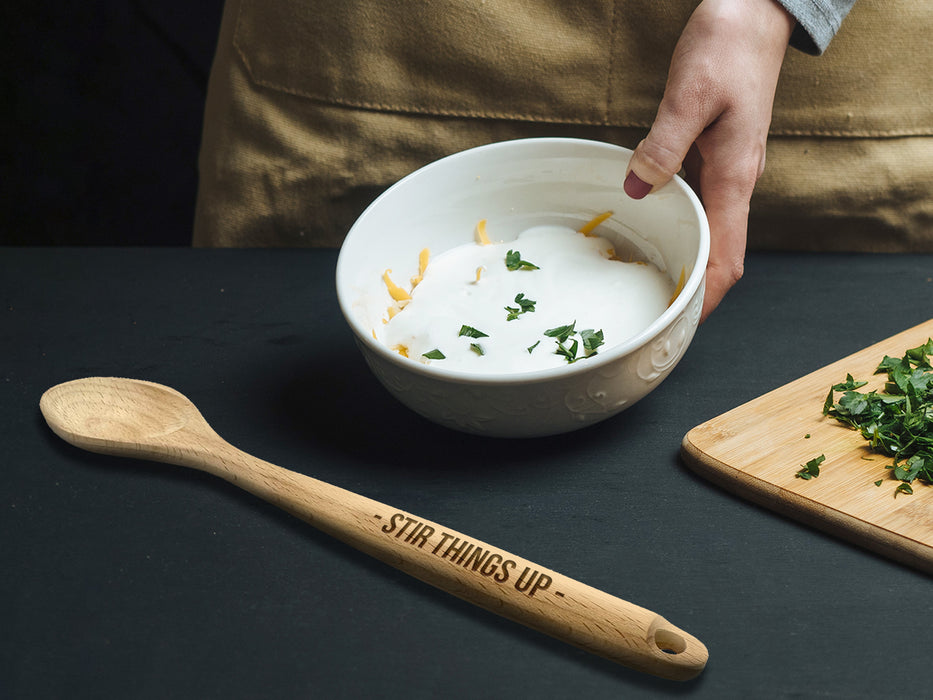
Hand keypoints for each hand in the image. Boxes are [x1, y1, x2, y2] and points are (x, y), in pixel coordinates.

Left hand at [624, 0, 794, 320]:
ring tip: (654, 287)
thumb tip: (636, 190)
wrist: (755, 12)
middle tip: (658, 317)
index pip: (728, 257)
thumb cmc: (728, 46)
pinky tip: (656, 231)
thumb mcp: (689, 95)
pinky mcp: (717, 157)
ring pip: (711, 232)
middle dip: (696, 292)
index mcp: (735, 176)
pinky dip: (682, 229)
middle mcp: (736, 181)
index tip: (683, 324)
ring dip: (689, 262)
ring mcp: (729, 171)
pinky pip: (701, 206)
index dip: (708, 297)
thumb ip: (663, 146)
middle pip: (722, 255)